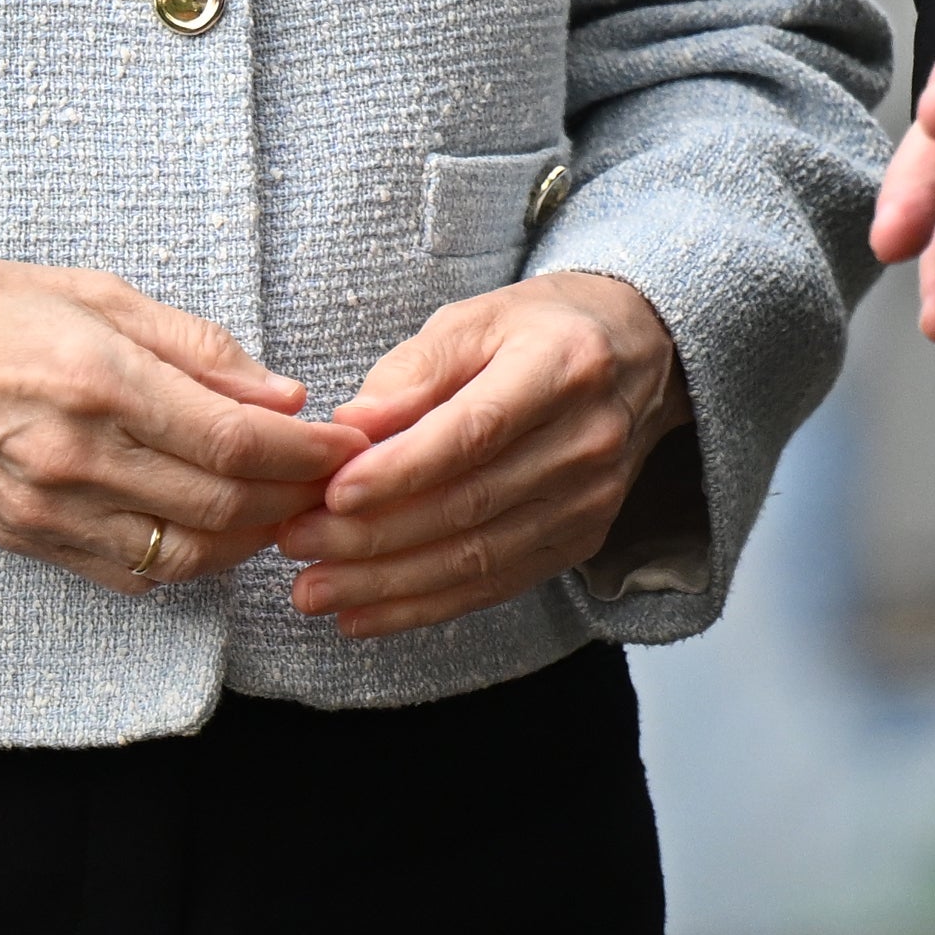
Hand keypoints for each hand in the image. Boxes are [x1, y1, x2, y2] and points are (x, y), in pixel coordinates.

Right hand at [0, 251, 358, 595]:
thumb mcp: (97, 292)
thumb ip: (196, 347)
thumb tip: (281, 395)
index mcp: (99, 382)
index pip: (236, 443)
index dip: (308, 453)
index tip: (346, 442)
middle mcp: (76, 457)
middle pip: (222, 509)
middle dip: (294, 498)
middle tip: (331, 477)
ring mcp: (48, 510)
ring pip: (185, 556)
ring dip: (249, 538)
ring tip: (280, 503)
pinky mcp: (28, 540)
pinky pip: (131, 574)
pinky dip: (188, 560)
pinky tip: (211, 526)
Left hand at [277, 273, 679, 638]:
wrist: (638, 355)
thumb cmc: (540, 330)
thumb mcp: (476, 319)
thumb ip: (412, 371)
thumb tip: (350, 430)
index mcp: (562, 366)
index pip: (475, 431)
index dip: (401, 470)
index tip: (331, 492)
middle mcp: (587, 439)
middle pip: (470, 503)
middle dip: (372, 534)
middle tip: (296, 543)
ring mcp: (591, 499)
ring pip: (478, 557)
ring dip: (387, 583)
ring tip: (312, 590)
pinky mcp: (581, 541)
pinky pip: (495, 586)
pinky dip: (424, 607)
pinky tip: (364, 615)